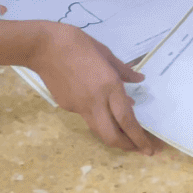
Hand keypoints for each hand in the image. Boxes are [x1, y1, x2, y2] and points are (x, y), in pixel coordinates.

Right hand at [30, 26, 157, 154]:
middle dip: (127, 146)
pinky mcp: (66, 106)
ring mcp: (78, 106)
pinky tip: (98, 105)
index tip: (150, 149)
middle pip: (111, 136)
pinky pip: (85, 115)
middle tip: (139, 149)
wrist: (43, 46)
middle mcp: (95, 102)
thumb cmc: (77, 43)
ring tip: (124, 134)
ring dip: (113, 136)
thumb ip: (123, 70)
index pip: (127, 120)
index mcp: (109, 87)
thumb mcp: (105, 52)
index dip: (139, 138)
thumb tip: (139, 79)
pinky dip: (97, 115)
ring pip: (98, 130)